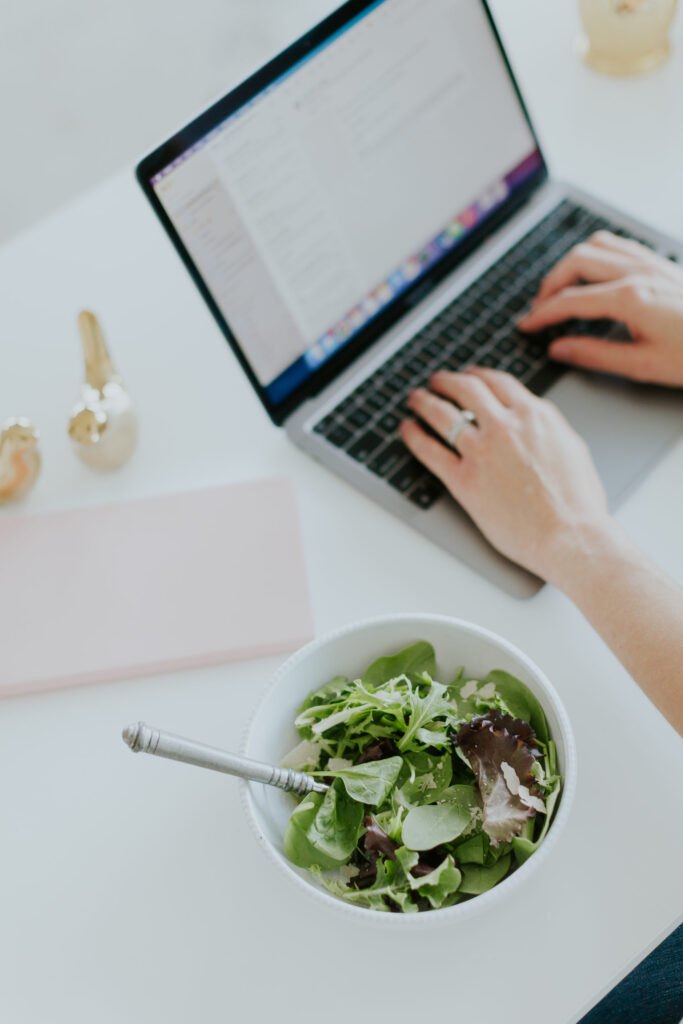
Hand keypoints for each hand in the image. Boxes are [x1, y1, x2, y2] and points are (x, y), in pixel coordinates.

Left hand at [400, 367, 609, 583]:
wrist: (571, 535)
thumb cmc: (578, 503)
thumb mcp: (572, 448)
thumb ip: (549, 427)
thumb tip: (535, 418)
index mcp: (535, 415)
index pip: (498, 382)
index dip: (479, 375)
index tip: (470, 375)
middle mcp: (505, 426)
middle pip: (466, 389)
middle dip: (447, 381)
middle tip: (437, 381)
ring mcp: (481, 451)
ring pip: (442, 414)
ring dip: (424, 401)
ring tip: (416, 399)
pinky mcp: (463, 479)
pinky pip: (429, 450)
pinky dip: (414, 436)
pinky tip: (407, 429)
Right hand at [518, 231, 682, 386]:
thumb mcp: (642, 366)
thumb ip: (594, 354)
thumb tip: (560, 350)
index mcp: (631, 299)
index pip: (570, 300)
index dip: (541, 314)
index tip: (526, 326)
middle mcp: (639, 273)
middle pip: (576, 262)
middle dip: (550, 284)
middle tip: (540, 308)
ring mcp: (652, 263)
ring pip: (596, 245)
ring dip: (570, 264)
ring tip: (561, 288)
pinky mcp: (662, 263)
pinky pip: (619, 245)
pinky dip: (596, 254)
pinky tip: (593, 273)